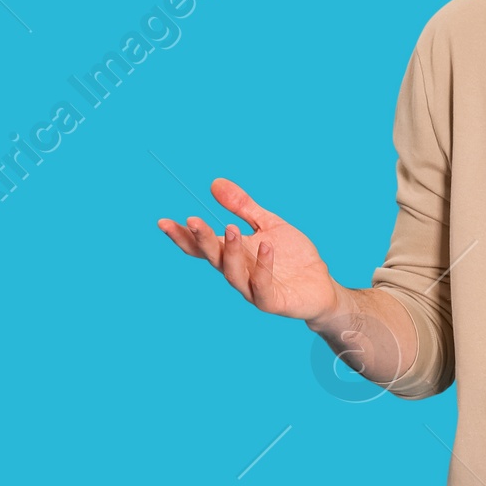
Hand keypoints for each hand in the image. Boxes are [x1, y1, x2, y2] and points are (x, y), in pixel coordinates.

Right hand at [157, 178, 339, 323]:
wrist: (321, 285)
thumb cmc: (293, 257)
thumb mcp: (269, 224)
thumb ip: (243, 206)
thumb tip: (215, 183)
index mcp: (233, 254)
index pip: (202, 247)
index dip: (183, 236)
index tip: (164, 221)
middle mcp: (239, 273)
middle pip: (213, 258)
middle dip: (202, 240)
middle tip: (192, 220)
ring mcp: (253, 290)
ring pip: (232, 274)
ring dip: (229, 252)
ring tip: (231, 229)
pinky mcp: (272, 302)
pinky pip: (261, 287)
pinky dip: (262, 268)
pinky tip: (266, 247)